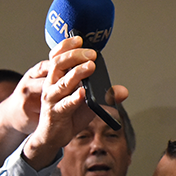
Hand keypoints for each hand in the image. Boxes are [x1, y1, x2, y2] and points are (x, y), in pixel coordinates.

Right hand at [23, 37, 127, 169]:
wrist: (52, 137)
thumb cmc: (68, 114)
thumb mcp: (89, 102)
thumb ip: (104, 94)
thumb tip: (123, 91)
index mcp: (58, 78)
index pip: (57, 56)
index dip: (66, 46)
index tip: (80, 39)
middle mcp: (52, 85)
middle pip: (59, 64)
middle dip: (75, 56)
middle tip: (91, 54)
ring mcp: (52, 99)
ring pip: (62, 82)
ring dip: (77, 73)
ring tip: (90, 66)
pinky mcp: (56, 113)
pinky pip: (65, 104)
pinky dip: (74, 98)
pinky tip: (83, 93)